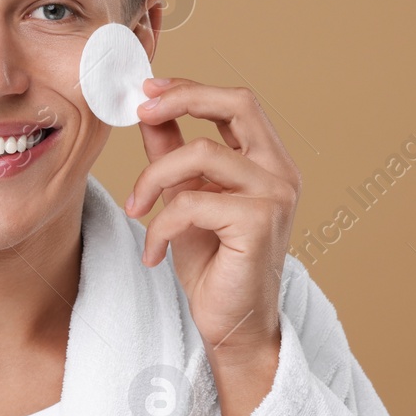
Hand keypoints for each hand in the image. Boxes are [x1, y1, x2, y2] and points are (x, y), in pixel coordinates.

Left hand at [124, 78, 300, 415]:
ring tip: (136, 210)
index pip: (237, 102)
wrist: (233, 326)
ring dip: (152, 179)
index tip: (148, 91)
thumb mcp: (187, 199)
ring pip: (199, 154)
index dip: (192, 89)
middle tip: (140, 112)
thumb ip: (174, 155)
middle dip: (182, 98)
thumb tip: (150, 113)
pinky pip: (190, 203)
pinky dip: (159, 227)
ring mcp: (274, 196)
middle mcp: (280, 172)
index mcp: (268, 161)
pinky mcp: (258, 223)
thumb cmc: (215, 267)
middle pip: (237, 103)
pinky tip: (152, 253)